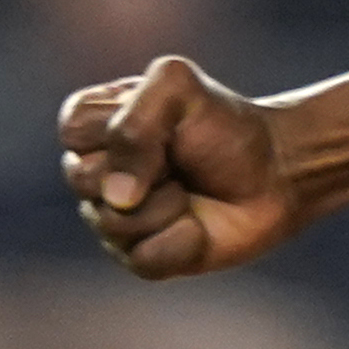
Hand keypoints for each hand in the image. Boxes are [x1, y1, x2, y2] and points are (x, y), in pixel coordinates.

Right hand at [59, 56, 305, 278]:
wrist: (276, 172)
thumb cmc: (225, 127)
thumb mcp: (179, 90)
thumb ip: (134, 123)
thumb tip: (117, 197)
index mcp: (97, 126)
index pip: (73, 132)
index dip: (119, 130)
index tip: (162, 123)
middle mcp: (98, 174)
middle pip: (85, 180)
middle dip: (146, 170)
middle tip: (179, 161)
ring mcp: (115, 220)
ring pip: (112, 224)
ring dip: (166, 205)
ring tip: (189, 191)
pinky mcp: (142, 257)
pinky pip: (143, 258)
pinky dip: (181, 241)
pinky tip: (198, 227)